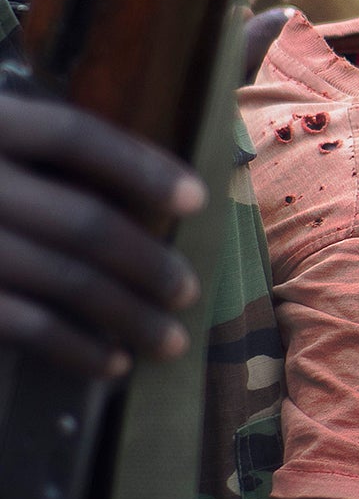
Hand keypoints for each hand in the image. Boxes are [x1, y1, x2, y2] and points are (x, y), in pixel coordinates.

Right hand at [0, 89, 205, 375]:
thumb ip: (47, 136)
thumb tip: (167, 142)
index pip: (72, 136)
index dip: (139, 164)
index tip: (197, 198)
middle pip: (80, 221)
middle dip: (147, 262)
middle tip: (191, 293)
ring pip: (60, 280)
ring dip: (127, 314)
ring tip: (170, 340)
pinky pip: (22, 323)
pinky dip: (74, 347)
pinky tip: (110, 362)